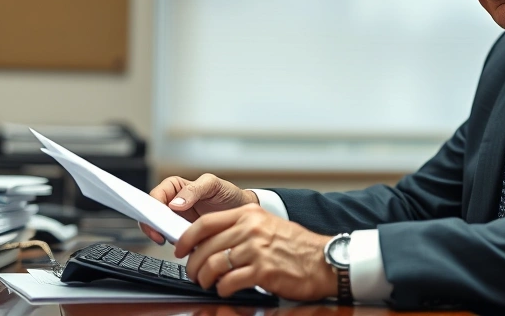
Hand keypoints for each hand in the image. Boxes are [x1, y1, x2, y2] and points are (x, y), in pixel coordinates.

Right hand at [139, 174, 258, 243]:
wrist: (242, 211)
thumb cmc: (228, 193)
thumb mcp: (213, 185)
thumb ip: (194, 190)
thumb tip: (175, 204)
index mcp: (175, 187)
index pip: (155, 196)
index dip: (151, 208)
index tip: (156, 221)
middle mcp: (173, 203)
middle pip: (153, 215)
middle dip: (153, 226)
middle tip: (160, 236)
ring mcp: (178, 220)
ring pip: (161, 230)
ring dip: (165, 237)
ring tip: (177, 241)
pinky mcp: (185, 234)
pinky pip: (175, 240)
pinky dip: (178, 245)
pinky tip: (186, 246)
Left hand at [175, 204, 336, 300]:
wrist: (325, 260)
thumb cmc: (298, 246)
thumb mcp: (268, 225)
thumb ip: (242, 228)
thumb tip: (212, 241)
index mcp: (250, 214)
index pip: (206, 223)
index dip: (187, 238)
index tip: (180, 249)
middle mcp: (251, 229)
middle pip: (206, 247)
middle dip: (194, 264)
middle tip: (193, 273)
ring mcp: (257, 250)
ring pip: (214, 265)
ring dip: (205, 278)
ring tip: (208, 283)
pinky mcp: (263, 271)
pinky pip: (230, 282)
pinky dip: (223, 289)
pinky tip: (226, 290)